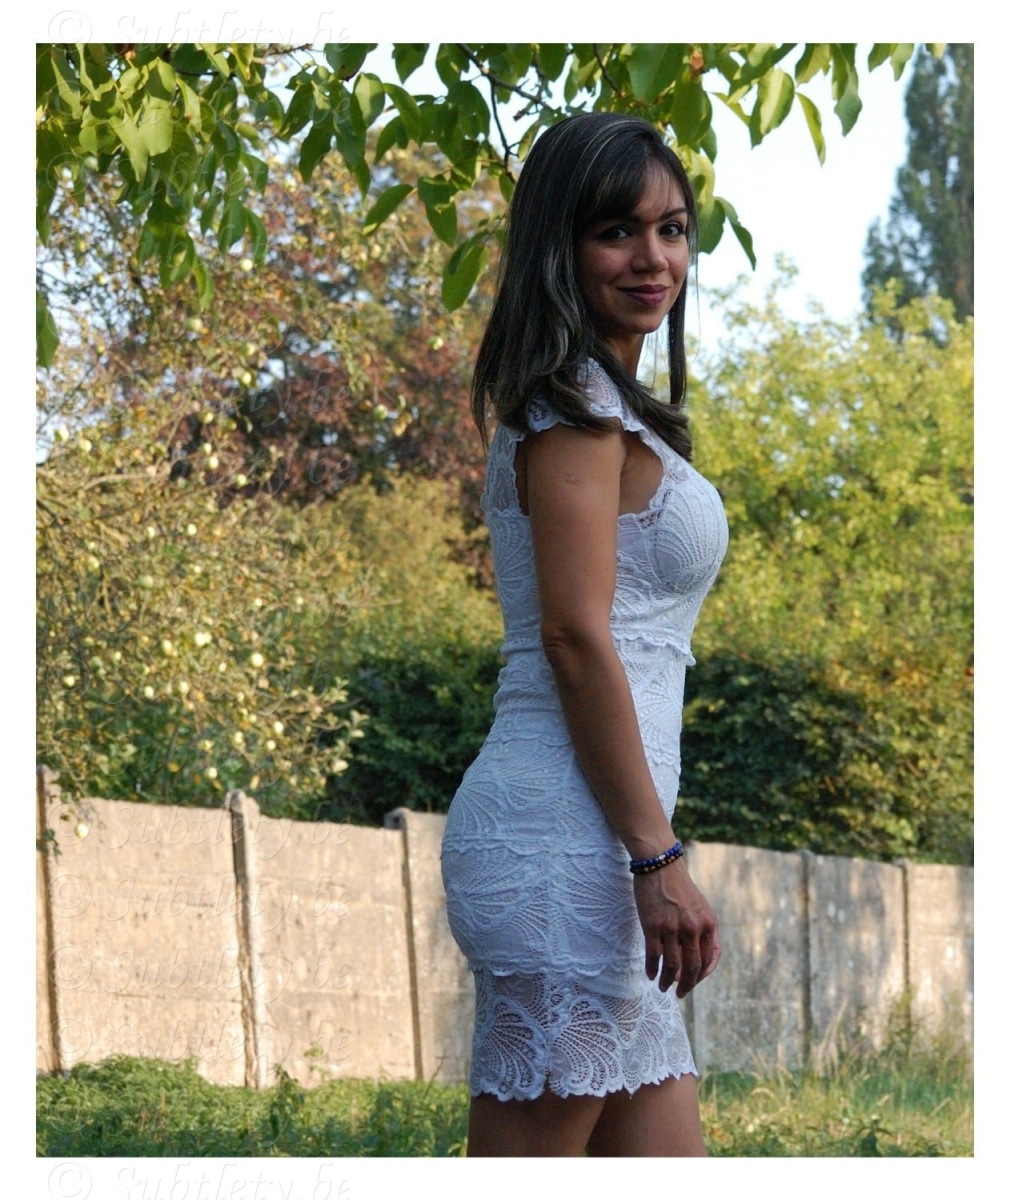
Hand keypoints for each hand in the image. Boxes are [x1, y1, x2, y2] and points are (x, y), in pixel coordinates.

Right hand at [632, 860, 720, 997]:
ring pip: (672, 965)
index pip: (711, 958)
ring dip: (667, 980)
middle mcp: (693, 928)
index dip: (703, 974)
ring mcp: (672, 928)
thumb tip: (698, 957)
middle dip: (687, 985)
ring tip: (662, 986)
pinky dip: (652, 968)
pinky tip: (650, 974)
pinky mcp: (653, 926)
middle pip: (692, 967)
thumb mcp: (700, 906)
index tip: (694, 981)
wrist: (660, 864)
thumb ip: (703, 929)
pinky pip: (654, 956)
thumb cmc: (679, 886)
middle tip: (680, 993)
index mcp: (709, 923)